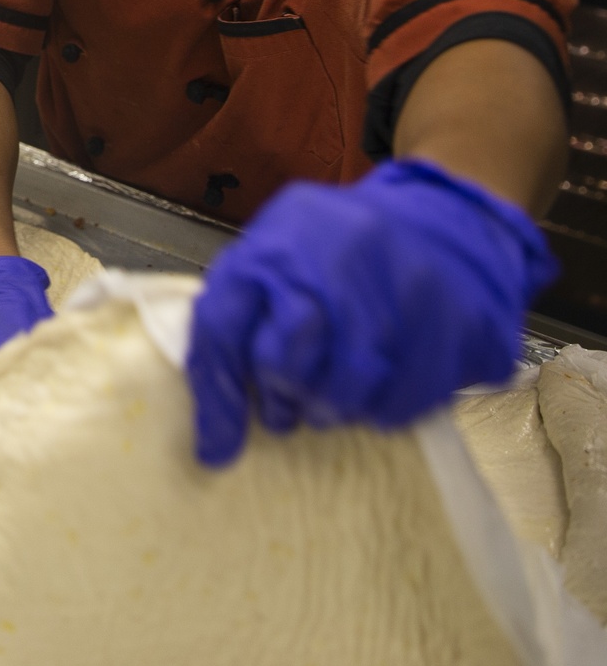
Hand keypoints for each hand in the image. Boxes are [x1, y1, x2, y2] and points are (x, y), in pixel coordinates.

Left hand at [186, 158, 557, 465]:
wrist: (438, 217)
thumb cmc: (338, 246)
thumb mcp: (277, 250)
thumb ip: (243, 311)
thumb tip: (215, 418)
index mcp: (280, 238)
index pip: (222, 323)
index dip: (216, 393)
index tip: (218, 448)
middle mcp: (336, 254)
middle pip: (283, 361)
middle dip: (280, 395)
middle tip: (287, 406)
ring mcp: (397, 287)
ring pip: (343, 391)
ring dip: (330, 409)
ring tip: (331, 397)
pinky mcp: (450, 323)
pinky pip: (399, 403)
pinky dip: (382, 411)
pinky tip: (379, 387)